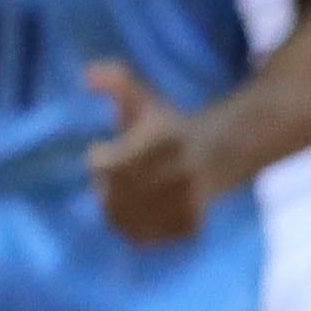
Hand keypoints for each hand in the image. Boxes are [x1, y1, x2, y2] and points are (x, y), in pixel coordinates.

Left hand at [82, 62, 217, 245]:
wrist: (224, 150)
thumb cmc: (171, 126)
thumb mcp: (145, 98)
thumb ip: (116, 80)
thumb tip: (86, 73)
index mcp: (163, 139)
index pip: (106, 165)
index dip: (100, 157)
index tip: (104, 148)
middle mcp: (178, 171)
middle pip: (114, 195)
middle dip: (108, 186)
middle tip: (117, 175)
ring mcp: (187, 200)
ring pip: (127, 220)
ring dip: (118, 210)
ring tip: (125, 194)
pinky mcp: (191, 222)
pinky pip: (147, 236)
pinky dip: (137, 229)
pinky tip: (140, 212)